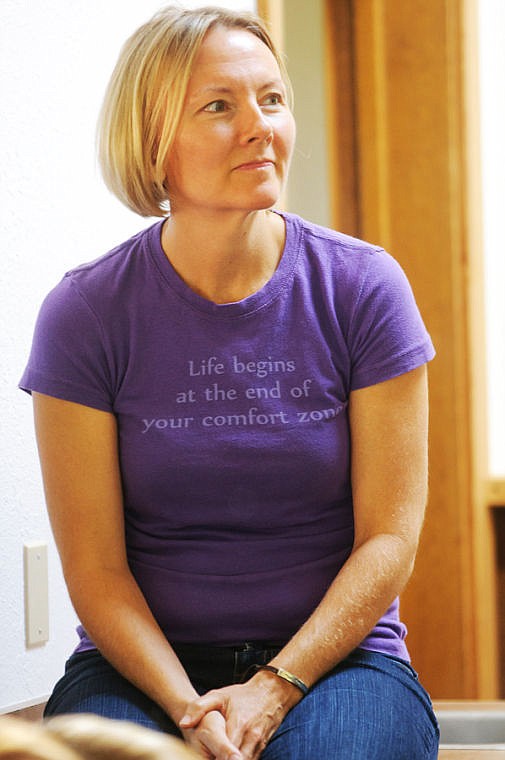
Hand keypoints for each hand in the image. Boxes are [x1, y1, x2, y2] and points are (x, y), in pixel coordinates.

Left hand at [180, 673, 301, 759]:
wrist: (272, 692)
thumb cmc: (242, 695)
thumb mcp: (218, 695)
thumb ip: (199, 707)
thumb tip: (184, 723)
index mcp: (238, 724)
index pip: (225, 753)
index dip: (214, 758)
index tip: (205, 757)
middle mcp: (250, 737)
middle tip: (210, 756)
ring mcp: (258, 744)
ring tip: (217, 756)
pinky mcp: (262, 748)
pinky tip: (229, 758)